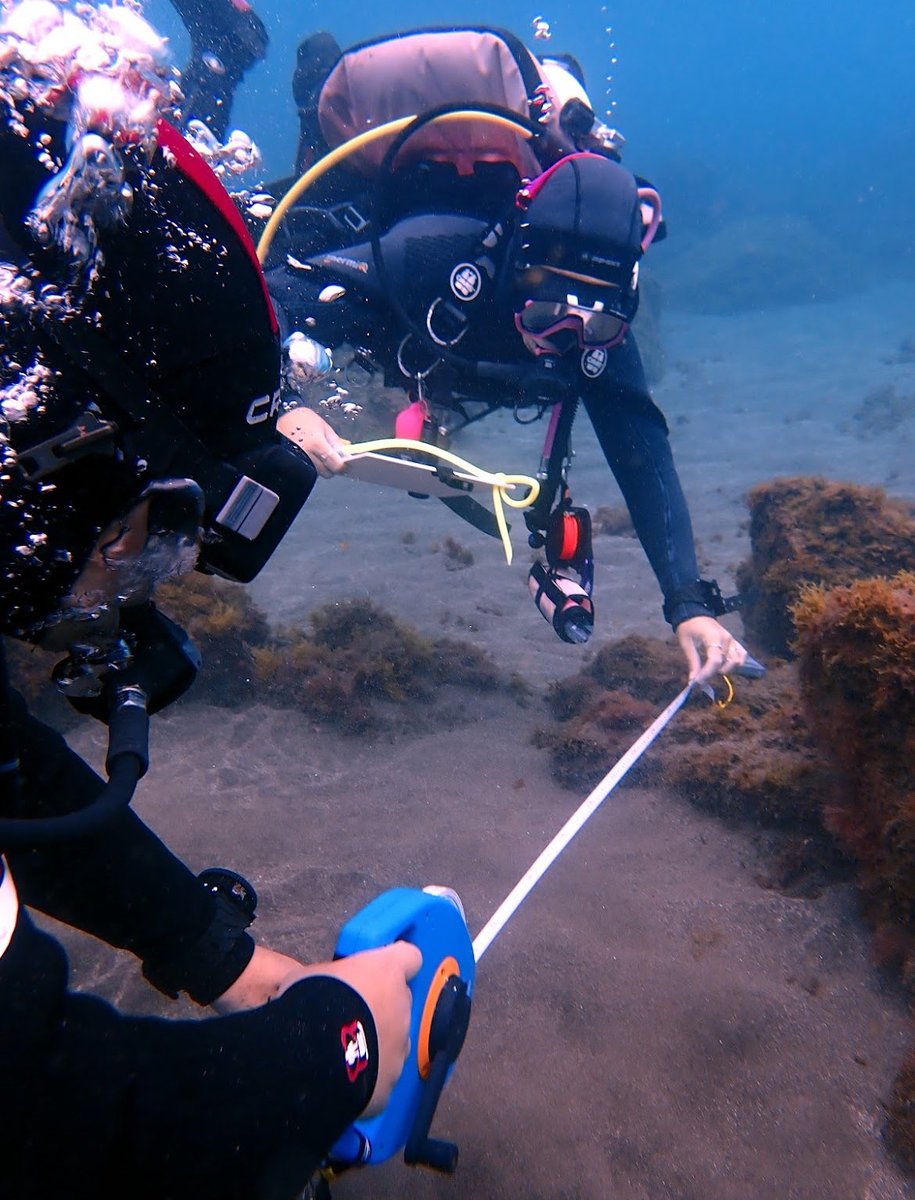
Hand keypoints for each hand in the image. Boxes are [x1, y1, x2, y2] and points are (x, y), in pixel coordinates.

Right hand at [277, 406, 347, 477]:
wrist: (271, 421)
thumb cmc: (299, 420)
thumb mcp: (320, 424)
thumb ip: (334, 440)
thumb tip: (344, 455)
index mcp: (317, 444)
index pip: (336, 465)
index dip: (341, 465)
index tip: (342, 464)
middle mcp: (307, 456)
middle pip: (327, 473)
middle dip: (330, 467)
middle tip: (327, 457)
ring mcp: (297, 463)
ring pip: (317, 474)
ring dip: (319, 468)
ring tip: (313, 454)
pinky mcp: (290, 468)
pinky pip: (306, 474)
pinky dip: (309, 468)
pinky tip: (305, 458)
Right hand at [300, 942, 422, 1115]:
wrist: (313, 1056)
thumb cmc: (311, 1001)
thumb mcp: (314, 975)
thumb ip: (336, 978)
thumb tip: (333, 987)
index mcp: (386, 972)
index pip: (409, 957)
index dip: (396, 963)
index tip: (380, 971)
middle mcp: (402, 1007)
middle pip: (400, 1001)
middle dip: (382, 1006)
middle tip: (352, 1016)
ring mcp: (400, 1046)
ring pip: (395, 1040)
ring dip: (378, 1042)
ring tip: (346, 1053)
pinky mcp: (391, 1081)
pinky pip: (383, 1075)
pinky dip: (369, 1076)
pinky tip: (344, 1081)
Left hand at [676, 615, 748, 685]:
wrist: (694, 613)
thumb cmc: (688, 627)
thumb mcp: (686, 643)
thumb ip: (693, 661)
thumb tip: (693, 680)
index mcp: (713, 637)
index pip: (715, 660)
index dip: (707, 673)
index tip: (697, 682)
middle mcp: (727, 639)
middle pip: (725, 663)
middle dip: (712, 673)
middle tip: (700, 677)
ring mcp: (732, 640)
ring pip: (736, 661)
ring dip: (725, 669)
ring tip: (711, 670)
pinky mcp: (734, 642)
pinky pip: (742, 654)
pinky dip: (737, 663)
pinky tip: (726, 667)